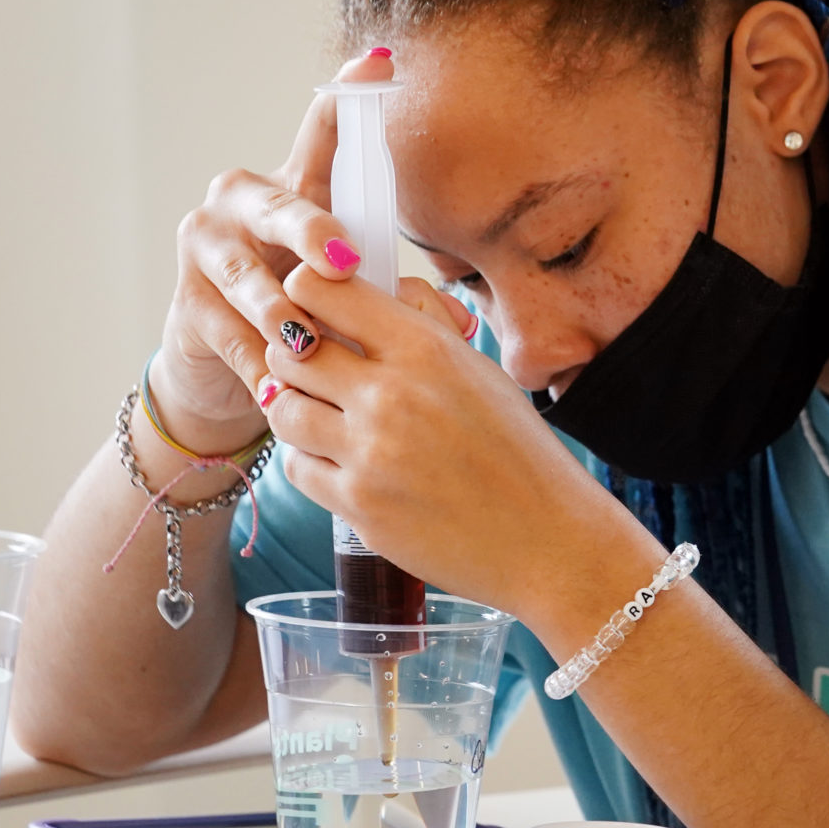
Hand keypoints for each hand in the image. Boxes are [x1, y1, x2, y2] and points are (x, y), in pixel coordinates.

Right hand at [148, 51, 392, 449]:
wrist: (227, 370)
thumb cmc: (307, 312)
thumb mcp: (350, 296)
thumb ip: (398, 296)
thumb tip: (461, 324)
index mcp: (294, 186)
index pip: (323, 133)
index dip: (350, 99)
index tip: (380, 63)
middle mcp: (242, 203)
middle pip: (281, 206)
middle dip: (312, 232)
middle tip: (344, 261)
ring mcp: (206, 248)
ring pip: (248, 278)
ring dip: (281, 313)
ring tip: (308, 343)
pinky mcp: (186, 303)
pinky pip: (229, 333)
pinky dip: (259, 363)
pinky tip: (278, 387)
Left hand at [256, 266, 655, 623]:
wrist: (545, 539)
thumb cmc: (520, 453)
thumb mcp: (481, 370)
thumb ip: (429, 324)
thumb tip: (385, 288)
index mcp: (425, 348)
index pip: (321, 291)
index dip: (305, 293)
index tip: (314, 309)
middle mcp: (391, 394)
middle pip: (289, 348)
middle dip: (294, 354)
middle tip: (313, 367)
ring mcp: (369, 452)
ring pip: (282, 407)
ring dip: (295, 406)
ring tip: (324, 415)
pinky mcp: (357, 504)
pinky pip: (296, 466)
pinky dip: (308, 458)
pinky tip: (338, 459)